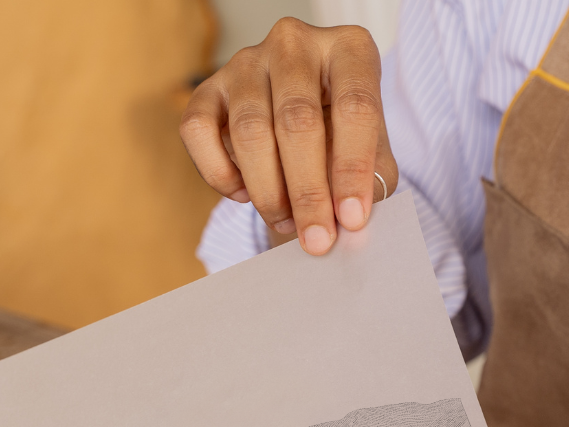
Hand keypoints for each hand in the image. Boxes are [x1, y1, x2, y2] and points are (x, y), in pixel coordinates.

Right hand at [180, 17, 397, 255]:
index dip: (352, 170)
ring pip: (248, 132)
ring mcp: (245, 62)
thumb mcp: (370, 155)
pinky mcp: (207, 89)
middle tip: (316, 240)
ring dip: (267, 192)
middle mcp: (294, 44)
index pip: (355, 108)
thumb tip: (350, 221)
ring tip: (286, 222)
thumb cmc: (338, 139)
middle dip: (307, 192)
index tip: (352, 220)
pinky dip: (220, 174)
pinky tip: (244, 194)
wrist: (297, 128)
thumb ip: (369, 182)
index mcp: (348, 49)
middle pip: (297, 121)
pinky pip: (198, 132)